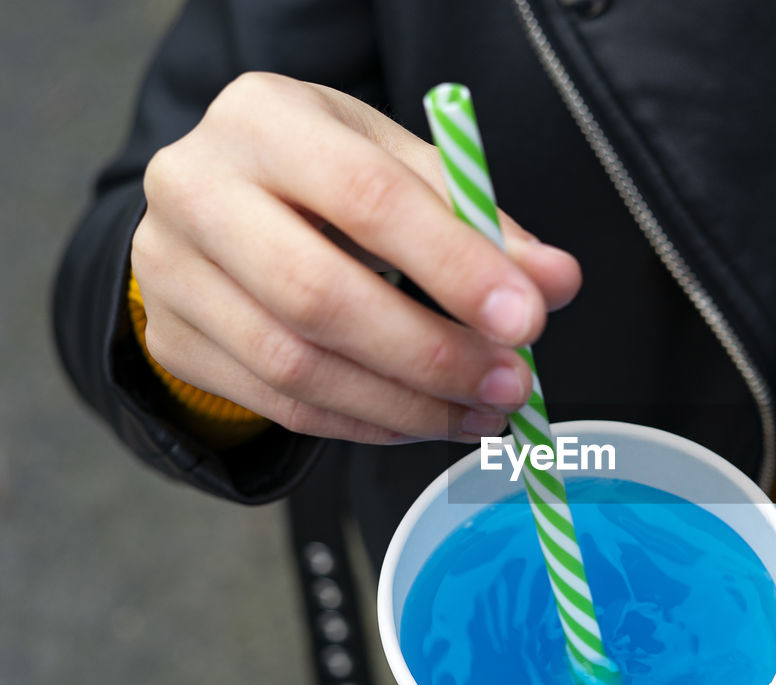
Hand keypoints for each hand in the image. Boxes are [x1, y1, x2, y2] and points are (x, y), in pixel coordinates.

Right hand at [132, 72, 581, 443]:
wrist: (219, 205)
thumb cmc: (325, 179)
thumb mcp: (400, 168)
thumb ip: (478, 223)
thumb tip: (555, 283)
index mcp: (264, 119)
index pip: (368, 199)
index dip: (454, 268)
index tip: (527, 319)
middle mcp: (195, 189)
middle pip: (318, 295)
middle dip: (432, 354)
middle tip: (511, 384)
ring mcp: (171, 272)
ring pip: (297, 367)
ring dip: (408, 405)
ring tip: (481, 412)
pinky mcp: (172, 341)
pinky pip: (282, 406)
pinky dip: (368, 424)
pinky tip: (425, 420)